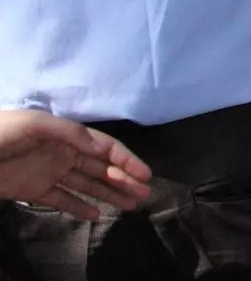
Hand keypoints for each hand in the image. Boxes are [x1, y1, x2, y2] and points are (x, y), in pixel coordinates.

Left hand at [0, 110, 152, 220]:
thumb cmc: (0, 133)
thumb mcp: (35, 124)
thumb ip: (70, 133)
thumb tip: (102, 146)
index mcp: (67, 136)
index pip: (104, 149)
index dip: (127, 160)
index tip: (146, 175)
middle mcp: (63, 154)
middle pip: (100, 169)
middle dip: (124, 180)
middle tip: (145, 195)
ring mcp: (49, 172)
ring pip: (86, 185)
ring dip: (109, 194)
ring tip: (131, 206)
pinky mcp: (33, 191)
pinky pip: (62, 200)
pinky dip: (79, 207)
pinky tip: (96, 215)